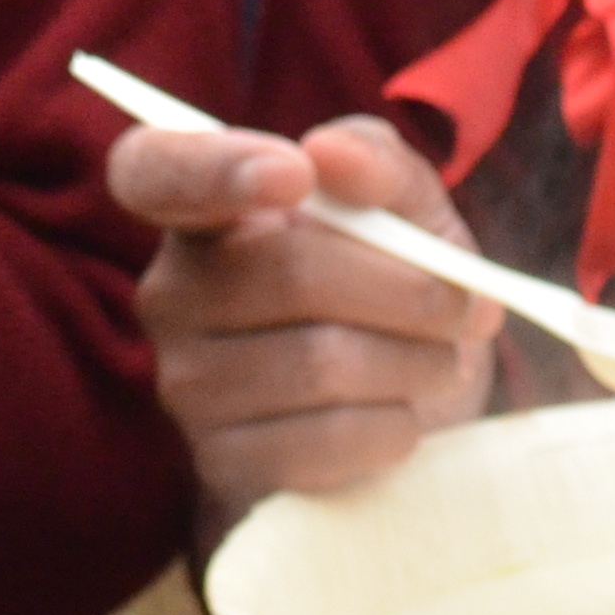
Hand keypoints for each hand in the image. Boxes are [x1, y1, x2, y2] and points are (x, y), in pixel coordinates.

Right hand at [111, 112, 497, 520]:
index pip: (152, 169)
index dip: (213, 167)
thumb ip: (376, 161)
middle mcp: (173, 292)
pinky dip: (395, 425)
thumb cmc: (392, 285)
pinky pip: (329, 438)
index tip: (297, 175)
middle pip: (291, 274)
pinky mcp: (225, 463)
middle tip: (462, 305)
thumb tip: (330, 152)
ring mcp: (188, 384)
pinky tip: (400, 415)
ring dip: (415, 361)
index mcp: (202, 209)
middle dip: (408, 289)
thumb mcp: (406, 208)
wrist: (406, 408)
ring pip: (322, 361)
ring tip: (440, 361)